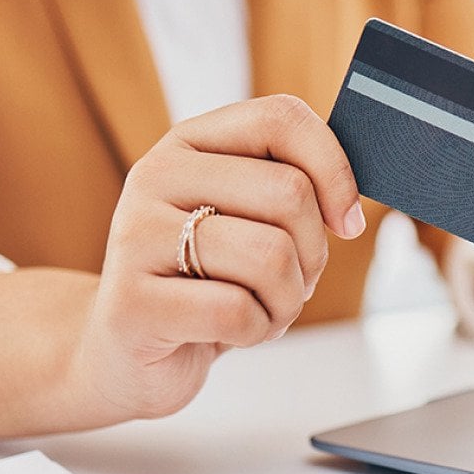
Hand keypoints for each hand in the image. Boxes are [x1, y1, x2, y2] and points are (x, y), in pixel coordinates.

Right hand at [77, 95, 364, 418]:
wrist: (124, 355)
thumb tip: (349, 203)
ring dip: (287, 300)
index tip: (346, 222)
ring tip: (260, 310)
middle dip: (313, 255)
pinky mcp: (132, 303)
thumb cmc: (204, 284)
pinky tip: (232, 334)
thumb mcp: (246, 222)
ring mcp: (136, 237)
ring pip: (271, 256)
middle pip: (288, 193)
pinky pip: (237, 311)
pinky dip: (256, 331)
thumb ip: (288, 192)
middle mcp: (154, 176)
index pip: (280, 118)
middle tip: (291, 282)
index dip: (334, 170)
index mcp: (188, 143)